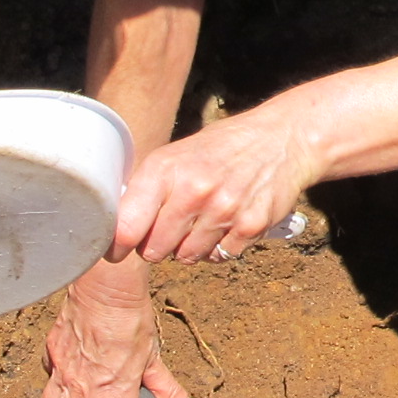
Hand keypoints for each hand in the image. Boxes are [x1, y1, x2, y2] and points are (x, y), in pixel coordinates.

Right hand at [36, 257, 196, 397]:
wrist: (106, 292)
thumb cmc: (133, 325)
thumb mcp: (153, 360)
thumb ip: (166, 391)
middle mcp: (81, 395)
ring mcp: (61, 375)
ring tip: (76, 395)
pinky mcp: (49, 354)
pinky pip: (46, 376)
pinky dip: (57, 376)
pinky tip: (74, 366)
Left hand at [112, 104, 316, 264]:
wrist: (281, 139)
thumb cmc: (220, 149)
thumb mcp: (176, 155)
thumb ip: (147, 189)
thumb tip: (116, 231)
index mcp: (165, 169)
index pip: (125, 227)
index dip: (116, 245)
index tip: (116, 251)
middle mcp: (193, 190)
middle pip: (153, 251)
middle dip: (158, 245)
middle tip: (172, 226)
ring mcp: (224, 210)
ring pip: (186, 258)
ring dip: (190, 247)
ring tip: (202, 221)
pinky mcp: (250, 226)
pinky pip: (220, 257)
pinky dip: (220, 247)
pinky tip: (227, 224)